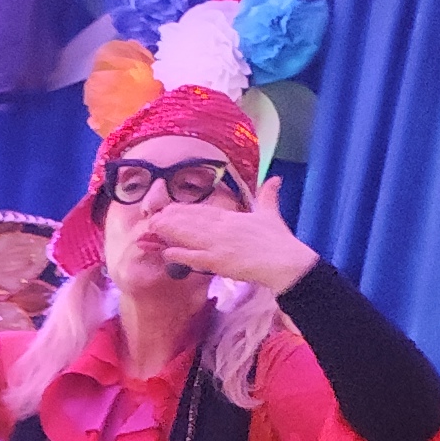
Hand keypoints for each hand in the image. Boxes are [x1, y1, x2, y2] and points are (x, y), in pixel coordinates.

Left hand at [149, 170, 318, 295]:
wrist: (286, 261)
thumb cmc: (280, 241)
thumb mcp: (271, 214)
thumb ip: (268, 196)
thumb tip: (275, 178)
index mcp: (233, 218)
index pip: (205, 211)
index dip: (186, 210)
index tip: (171, 208)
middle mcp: (223, 228)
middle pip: (193, 221)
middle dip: (173, 219)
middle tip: (153, 217)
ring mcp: (220, 244)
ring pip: (190, 236)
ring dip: (171, 232)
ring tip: (154, 228)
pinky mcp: (219, 261)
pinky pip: (195, 257)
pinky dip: (181, 254)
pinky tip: (167, 252)